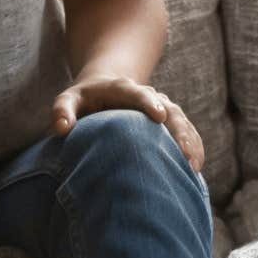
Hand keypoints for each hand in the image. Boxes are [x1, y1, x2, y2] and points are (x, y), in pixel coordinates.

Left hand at [50, 75, 204, 173]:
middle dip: (178, 130)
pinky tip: (195, 168)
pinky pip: (186, 131)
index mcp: (123, 89)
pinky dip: (193, 146)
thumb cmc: (83, 99)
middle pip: (168, 109)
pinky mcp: (168, 121)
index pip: (138, 93)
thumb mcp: (67, 100)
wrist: (104, 88)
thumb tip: (62, 128)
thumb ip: (62, 111)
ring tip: (193, 167)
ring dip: (189, 141)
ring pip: (181, 121)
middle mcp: (148, 96)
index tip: (159, 116)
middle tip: (184, 154)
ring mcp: (161, 107)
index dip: (149, 103)